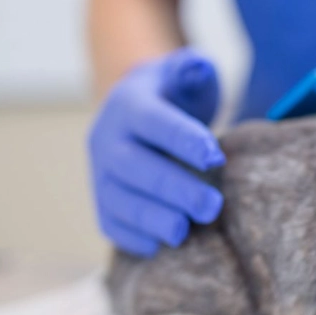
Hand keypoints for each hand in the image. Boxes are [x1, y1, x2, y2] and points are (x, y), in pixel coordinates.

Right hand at [88, 48, 224, 256]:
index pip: (155, 123)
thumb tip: (198, 68)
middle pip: (135, 167)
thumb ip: (192, 68)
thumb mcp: (184, 71)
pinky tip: (158, 246)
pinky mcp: (102, 199)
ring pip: (118, 199)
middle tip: (213, 206)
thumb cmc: (173, 92)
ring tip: (184, 232)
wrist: (137, 110)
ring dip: (151, 219)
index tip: (216, 158)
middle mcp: (107, 138)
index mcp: (129, 104)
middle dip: (174, 189)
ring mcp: (100, 171)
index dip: (184, 141)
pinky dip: (131, 237)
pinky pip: (109, 222)